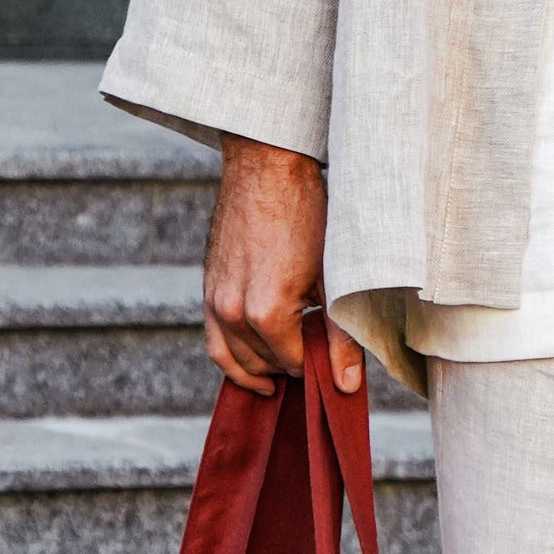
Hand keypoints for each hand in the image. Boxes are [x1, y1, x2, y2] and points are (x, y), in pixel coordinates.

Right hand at [203, 134, 362, 397]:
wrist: (268, 167)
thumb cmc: (307, 215)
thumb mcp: (334, 278)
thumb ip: (340, 338)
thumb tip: (347, 387)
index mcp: (266, 313)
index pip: (292, 364)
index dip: (316, 364)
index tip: (332, 355)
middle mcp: (232, 312)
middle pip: (263, 365)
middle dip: (290, 366)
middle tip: (316, 355)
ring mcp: (214, 300)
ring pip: (232, 360)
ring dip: (260, 368)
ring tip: (287, 367)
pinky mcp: (207, 287)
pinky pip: (213, 340)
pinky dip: (232, 357)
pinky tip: (256, 359)